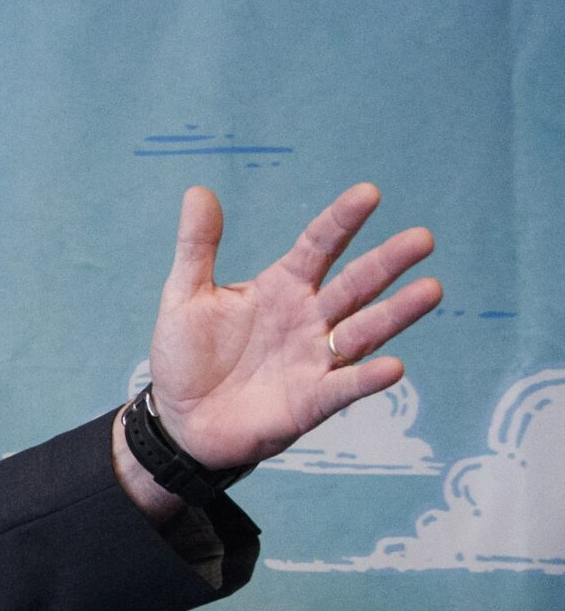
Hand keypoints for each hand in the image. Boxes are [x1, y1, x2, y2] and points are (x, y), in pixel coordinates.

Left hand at [146, 183, 441, 470]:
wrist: (181, 419)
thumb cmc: (188, 355)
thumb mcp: (185, 296)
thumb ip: (197, 247)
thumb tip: (198, 191)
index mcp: (283, 286)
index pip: (319, 245)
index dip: (342, 220)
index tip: (369, 194)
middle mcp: (309, 317)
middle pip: (356, 284)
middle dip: (388, 262)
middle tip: (422, 238)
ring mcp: (315, 358)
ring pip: (363, 331)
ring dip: (396, 312)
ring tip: (431, 288)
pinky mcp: (312, 400)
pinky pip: (344, 386)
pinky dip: (367, 378)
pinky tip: (392, 367)